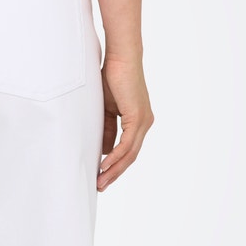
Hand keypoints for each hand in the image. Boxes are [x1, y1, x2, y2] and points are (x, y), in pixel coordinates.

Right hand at [98, 56, 153, 190]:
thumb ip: (106, 128)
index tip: (102, 176)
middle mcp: (144, 123)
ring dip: (114, 169)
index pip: (128, 150)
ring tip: (101, 182)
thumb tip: (104, 150)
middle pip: (130, 156)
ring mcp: (143, 121)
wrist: (121, 58)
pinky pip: (126, 144)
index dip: (115, 165)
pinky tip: (104, 166)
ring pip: (130, 154)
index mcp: (138, 121)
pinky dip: (115, 157)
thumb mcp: (106, 109)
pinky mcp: (138, 118)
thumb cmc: (111, 78)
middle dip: (115, 173)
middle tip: (100, 186)